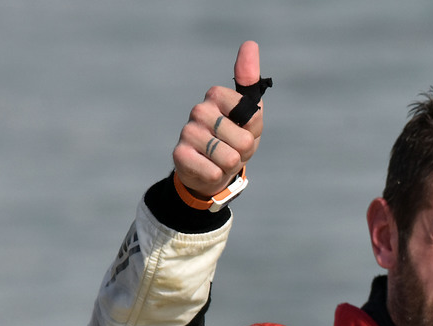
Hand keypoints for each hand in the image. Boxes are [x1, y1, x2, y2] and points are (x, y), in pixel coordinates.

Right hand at [172, 41, 263, 197]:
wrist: (212, 172)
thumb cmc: (235, 141)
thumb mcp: (251, 117)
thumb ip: (251, 83)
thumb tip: (249, 43)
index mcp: (216, 96)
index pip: (250, 114)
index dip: (252, 130)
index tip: (242, 129)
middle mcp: (199, 110)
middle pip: (243, 141)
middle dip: (243, 152)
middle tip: (232, 150)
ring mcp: (187, 131)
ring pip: (230, 158)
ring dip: (230, 165)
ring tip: (221, 160)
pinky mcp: (179, 154)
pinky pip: (213, 171)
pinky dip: (216, 175)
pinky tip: (208, 169)